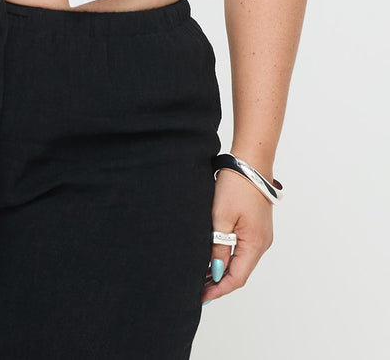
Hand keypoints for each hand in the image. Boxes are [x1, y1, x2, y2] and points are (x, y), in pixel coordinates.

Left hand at [202, 168, 273, 302]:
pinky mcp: (256, 226)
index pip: (237, 278)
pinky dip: (229, 257)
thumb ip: (218, 247)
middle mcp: (262, 243)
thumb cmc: (236, 185)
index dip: (219, 289)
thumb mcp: (221, 217)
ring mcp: (261, 235)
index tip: (201, 296)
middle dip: (219, 282)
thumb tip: (216, 272)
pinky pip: (243, 249)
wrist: (250, 161)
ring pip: (241, 261)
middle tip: (197, 289)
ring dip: (223, 269)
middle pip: (240, 272)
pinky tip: (214, 256)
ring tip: (201, 275)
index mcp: (255, 244)